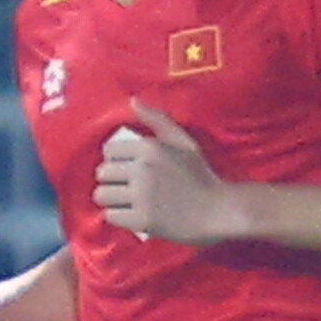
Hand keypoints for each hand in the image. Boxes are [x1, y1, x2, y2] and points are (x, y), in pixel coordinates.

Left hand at [95, 102, 235, 244]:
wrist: (218, 210)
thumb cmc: (201, 175)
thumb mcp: (183, 141)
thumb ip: (157, 120)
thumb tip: (133, 100)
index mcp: (150, 147)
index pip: (109, 151)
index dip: (117, 160)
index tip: (129, 169)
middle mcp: (142, 169)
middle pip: (102, 173)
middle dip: (113, 181)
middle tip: (128, 188)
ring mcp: (141, 195)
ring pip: (101, 195)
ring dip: (112, 200)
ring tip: (128, 202)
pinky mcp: (141, 220)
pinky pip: (110, 216)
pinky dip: (119, 217)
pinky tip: (133, 215)